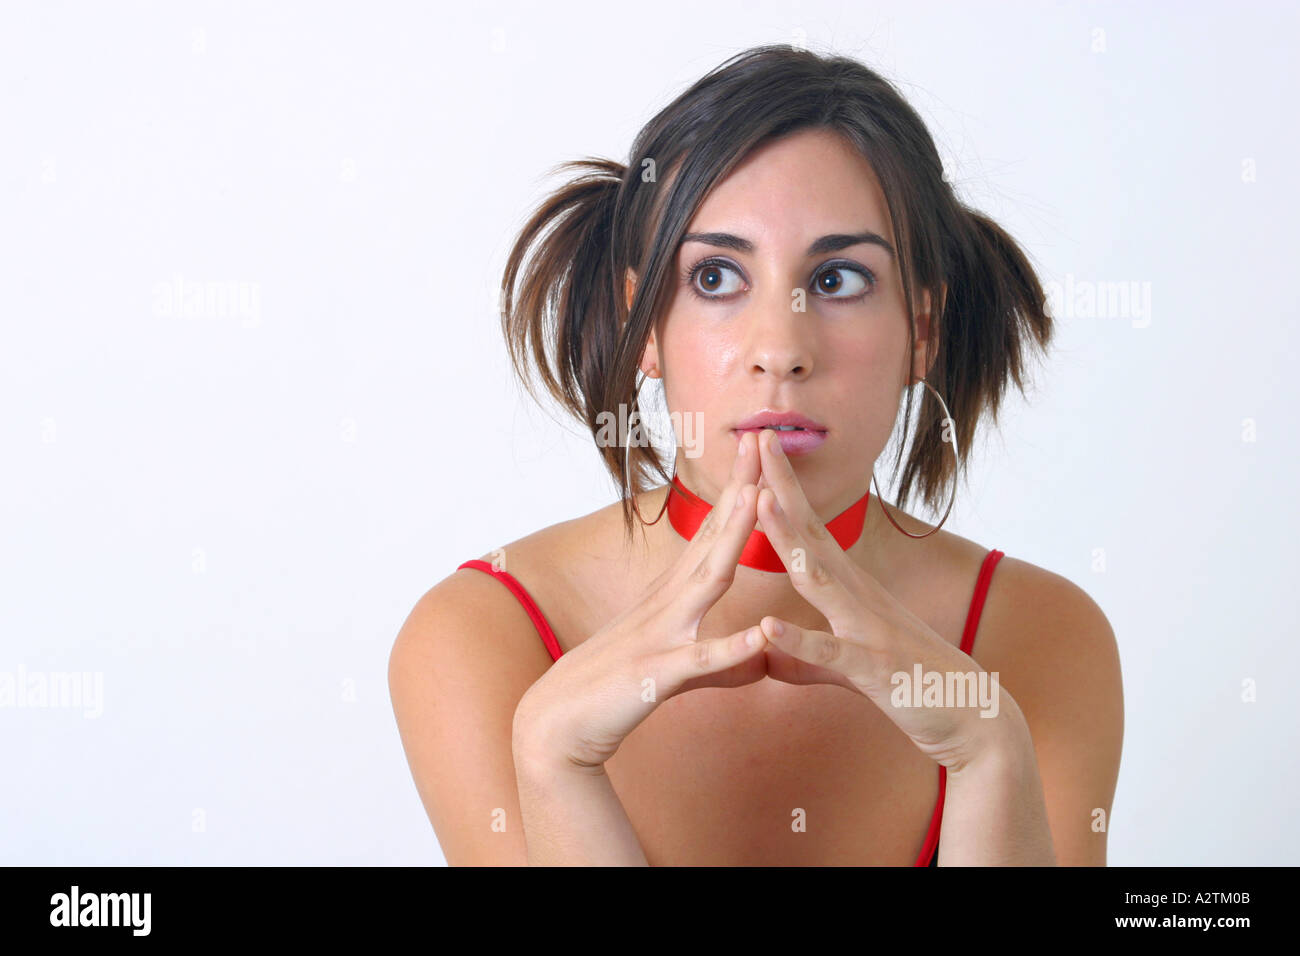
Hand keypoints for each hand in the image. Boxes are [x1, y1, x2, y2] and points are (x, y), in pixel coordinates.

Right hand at [513, 431, 768, 771]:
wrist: (555, 725)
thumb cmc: (612, 691)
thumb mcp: (674, 667)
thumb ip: (721, 659)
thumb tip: (761, 653)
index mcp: (672, 597)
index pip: (712, 534)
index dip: (739, 493)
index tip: (761, 452)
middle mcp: (668, 604)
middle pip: (714, 539)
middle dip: (741, 491)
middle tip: (762, 441)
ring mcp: (662, 634)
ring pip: (707, 580)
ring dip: (733, 538)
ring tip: (758, 498)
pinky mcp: (658, 675)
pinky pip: (701, 660)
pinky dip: (733, 647)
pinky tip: (762, 634)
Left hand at [751, 429, 1014, 769]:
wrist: (973, 720)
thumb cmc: (913, 684)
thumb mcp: (849, 668)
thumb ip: (807, 660)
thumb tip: (769, 655)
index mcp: (851, 591)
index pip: (810, 530)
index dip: (783, 490)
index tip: (759, 447)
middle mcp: (859, 597)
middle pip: (812, 535)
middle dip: (782, 488)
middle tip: (759, 436)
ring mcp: (868, 629)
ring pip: (820, 579)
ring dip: (789, 540)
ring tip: (759, 503)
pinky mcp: (873, 669)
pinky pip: (832, 654)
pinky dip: (801, 642)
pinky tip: (770, 628)